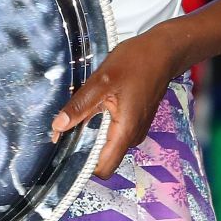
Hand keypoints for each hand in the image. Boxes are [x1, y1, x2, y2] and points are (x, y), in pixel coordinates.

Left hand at [51, 26, 183, 177]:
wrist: (163, 52)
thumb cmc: (136, 62)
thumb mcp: (102, 81)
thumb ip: (79, 106)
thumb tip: (57, 127)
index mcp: (125, 131)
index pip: (104, 169)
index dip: (83, 167)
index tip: (65, 154)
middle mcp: (133, 136)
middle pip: (104, 158)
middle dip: (85, 148)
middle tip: (69, 128)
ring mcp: (137, 130)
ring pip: (109, 145)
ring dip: (94, 135)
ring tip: (85, 113)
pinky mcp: (137, 122)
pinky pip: (116, 133)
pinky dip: (104, 126)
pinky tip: (98, 107)